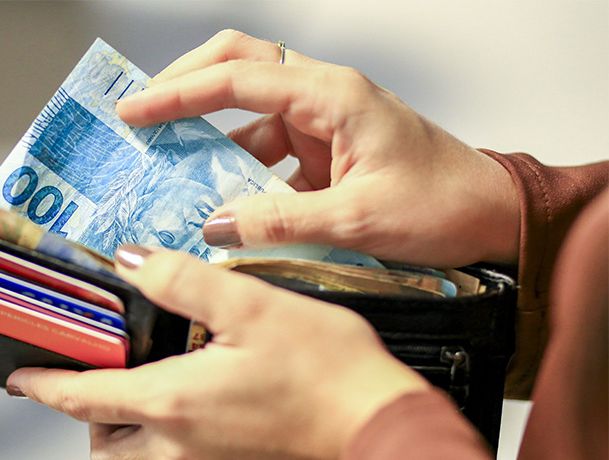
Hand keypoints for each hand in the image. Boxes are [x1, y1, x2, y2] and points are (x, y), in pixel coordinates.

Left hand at [7, 246, 427, 459]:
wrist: (384, 431)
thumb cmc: (329, 375)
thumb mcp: (251, 305)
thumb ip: (181, 281)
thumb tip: (131, 262)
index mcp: (174, 403)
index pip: (83, 400)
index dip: (46, 386)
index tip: (24, 377)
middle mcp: (184, 447)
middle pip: (105, 448)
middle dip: (88, 417)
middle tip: (100, 380)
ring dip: (135, 428)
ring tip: (160, 383)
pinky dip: (179, 437)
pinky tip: (212, 402)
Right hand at [116, 30, 519, 267]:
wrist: (490, 215)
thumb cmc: (445, 204)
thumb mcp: (358, 219)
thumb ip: (282, 221)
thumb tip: (217, 225)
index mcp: (335, 97)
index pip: (240, 80)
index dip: (180, 93)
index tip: (135, 110)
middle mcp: (325, 98)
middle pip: (240, 66)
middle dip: (186, 84)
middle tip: (141, 113)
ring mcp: (325, 122)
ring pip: (249, 109)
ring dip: (208, 131)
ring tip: (166, 160)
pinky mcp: (325, 149)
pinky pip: (268, 147)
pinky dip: (238, 167)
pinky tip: (219, 195)